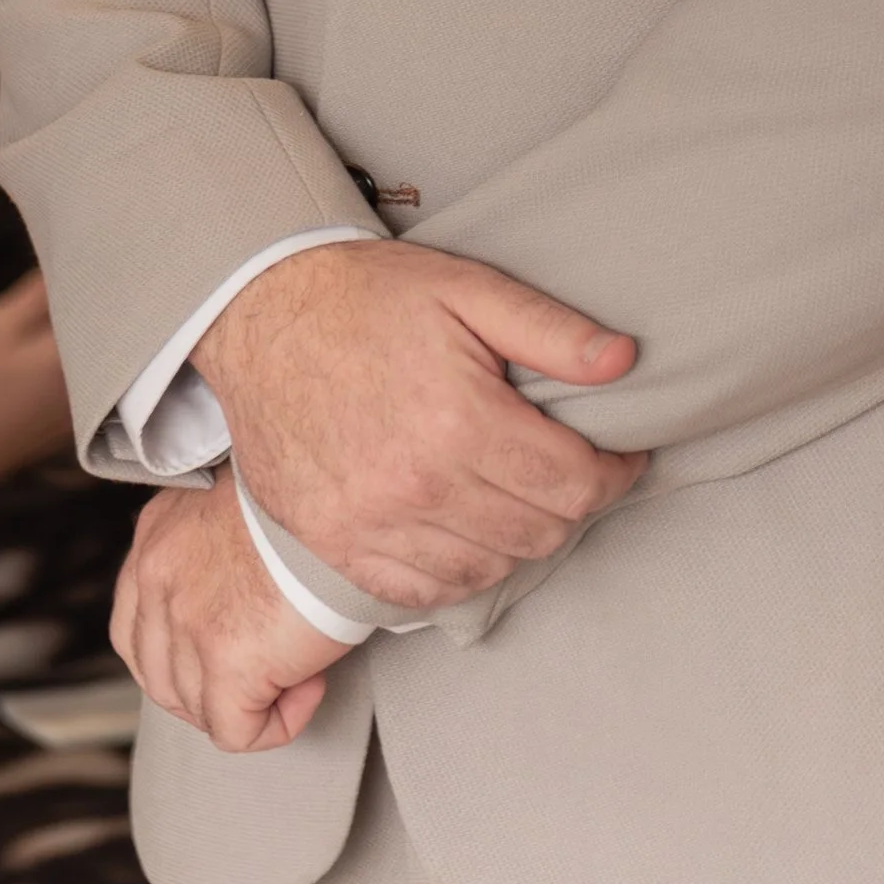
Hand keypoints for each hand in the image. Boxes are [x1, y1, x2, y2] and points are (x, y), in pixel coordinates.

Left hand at [111, 477, 348, 751]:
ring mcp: (188, 625)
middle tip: (270, 668)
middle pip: (159, 674)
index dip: (187, 650)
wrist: (349, 488)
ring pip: (198, 707)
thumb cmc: (319, 485)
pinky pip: (237, 733)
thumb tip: (249, 589)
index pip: (139, 621)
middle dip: (211, 688)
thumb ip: (224, 544)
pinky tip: (312, 685)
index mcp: (160, 531)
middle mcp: (158, 576)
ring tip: (305, 664)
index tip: (241, 638)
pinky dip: (276, 724)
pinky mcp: (228, 665)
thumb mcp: (245, 500)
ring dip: (251, 700)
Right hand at [199, 240, 643, 614]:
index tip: (620, 457)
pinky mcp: (335, 548)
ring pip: (488, 570)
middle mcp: (416, 486)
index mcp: (458, 420)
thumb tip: (624, 361)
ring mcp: (370, 526)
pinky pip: (423, 594)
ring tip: (521, 496)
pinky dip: (459, 571)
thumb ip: (550, 330)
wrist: (259, 314)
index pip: (573, 483)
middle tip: (573, 471)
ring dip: (519, 540)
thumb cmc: (366, 297)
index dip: (613, 473)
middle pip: (538, 533)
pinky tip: (467, 531)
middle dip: (572, 504)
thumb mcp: (466, 288)